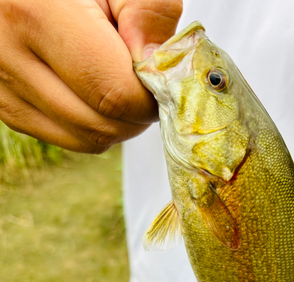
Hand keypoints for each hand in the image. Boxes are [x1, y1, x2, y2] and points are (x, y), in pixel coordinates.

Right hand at [0, 0, 181, 152]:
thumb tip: (159, 73)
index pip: (114, 94)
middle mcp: (9, 58)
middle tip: (146, 84)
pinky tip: (92, 87)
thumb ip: (148, 13)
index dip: (149, 98)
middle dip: (137, 115)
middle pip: (100, 126)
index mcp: (36, 14)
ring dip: (116, 123)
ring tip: (118, 80)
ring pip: (84, 139)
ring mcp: (2, 88)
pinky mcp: (5, 104)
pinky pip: (66, 135)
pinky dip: (92, 122)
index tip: (161, 82)